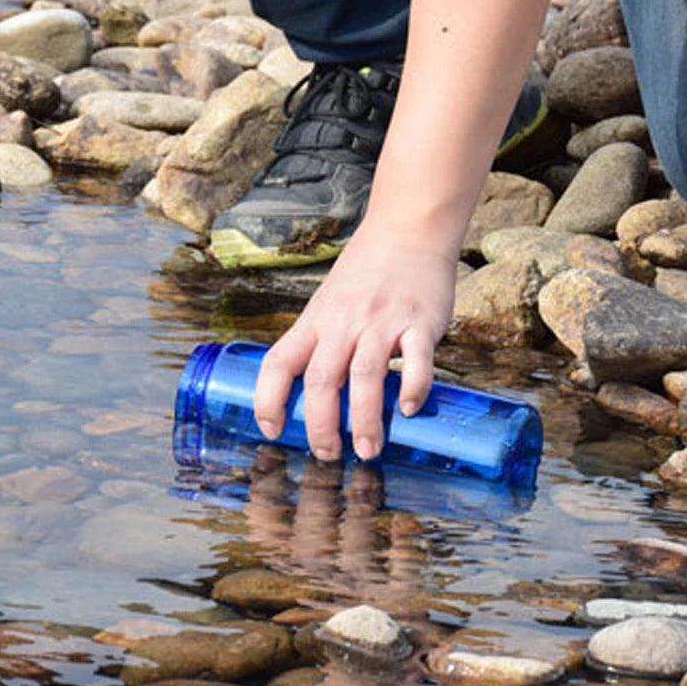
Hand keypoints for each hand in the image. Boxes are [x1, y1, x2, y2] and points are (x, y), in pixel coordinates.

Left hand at [253, 226, 455, 461]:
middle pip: (320, 379)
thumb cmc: (366, 272)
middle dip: (320, 425)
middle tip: (328, 455)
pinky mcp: (419, 321)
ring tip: (369, 450)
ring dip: (365, 420)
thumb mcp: (329, 303)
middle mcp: (343, 323)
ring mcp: (381, 322)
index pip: (279, 362)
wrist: (406, 230)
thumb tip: (315, 394)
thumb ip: (322, 341)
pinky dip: (412, 387)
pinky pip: (416, 359)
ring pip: (364, 376)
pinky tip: (410, 409)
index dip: (267, 399)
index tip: (271, 429)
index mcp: (315, 321)